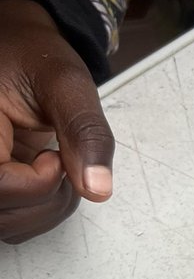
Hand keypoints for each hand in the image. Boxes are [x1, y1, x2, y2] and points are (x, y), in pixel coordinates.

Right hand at [0, 0, 113, 243]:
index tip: (56, 155)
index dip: (36, 184)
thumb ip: (85, 132)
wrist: (20, 52)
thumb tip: (98, 189)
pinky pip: (9, 221)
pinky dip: (40, 210)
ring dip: (48, 209)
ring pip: (6, 226)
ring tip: (61, 167)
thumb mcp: (67, 82)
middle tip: (66, 162)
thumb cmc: (35, 58)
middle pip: (1, 215)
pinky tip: (49, 177)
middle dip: (48, 201)